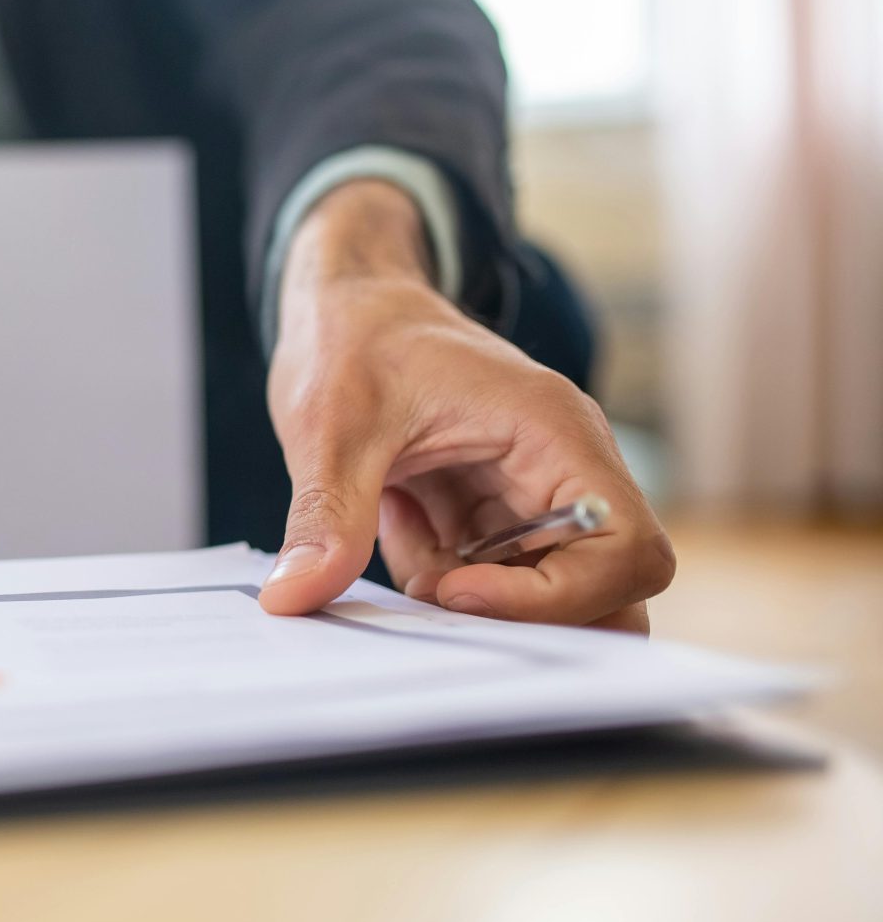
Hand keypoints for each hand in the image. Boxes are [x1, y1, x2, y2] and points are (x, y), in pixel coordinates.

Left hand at [257, 181, 672, 633]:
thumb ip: (325, 516)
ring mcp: (533, 496)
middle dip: (521, 615)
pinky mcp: (496, 516)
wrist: (344, 306)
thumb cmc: (353, 339)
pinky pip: (492, 581)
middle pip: (607, 591)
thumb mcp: (328, 426)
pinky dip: (439, 575)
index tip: (459, 590)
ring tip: (398, 530)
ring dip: (468, 596)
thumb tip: (294, 598)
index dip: (558, 596)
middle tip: (431, 589)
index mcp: (554, 433)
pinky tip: (396, 516)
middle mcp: (563, 469)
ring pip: (547, 596)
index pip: (627, 551)